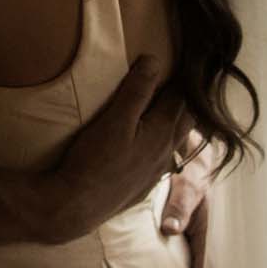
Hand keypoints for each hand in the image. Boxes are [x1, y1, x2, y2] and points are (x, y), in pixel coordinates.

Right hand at [36, 54, 187, 243]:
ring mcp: (157, 171)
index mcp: (163, 131)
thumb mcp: (115, 118)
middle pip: (187, 119)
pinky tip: (154, 145)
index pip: (182, 97)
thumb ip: (137, 90)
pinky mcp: (145, 185)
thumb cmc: (95, 159)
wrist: (78, 206)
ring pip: (178, 142)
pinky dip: (166, 146)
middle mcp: (167, 151)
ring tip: (172, 108)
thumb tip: (154, 61)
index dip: (182, 78)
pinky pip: (165, 160)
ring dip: (178, 123)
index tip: (182, 63)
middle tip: (183, 81)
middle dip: (187, 99)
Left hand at [160, 131, 219, 267]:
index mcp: (202, 231)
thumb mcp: (187, 182)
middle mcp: (192, 235)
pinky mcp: (169, 223)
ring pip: (179, 266)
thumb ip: (180, 204)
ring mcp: (181, 231)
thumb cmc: (190, 164)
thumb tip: (170, 231)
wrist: (184, 146)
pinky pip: (167, 251)